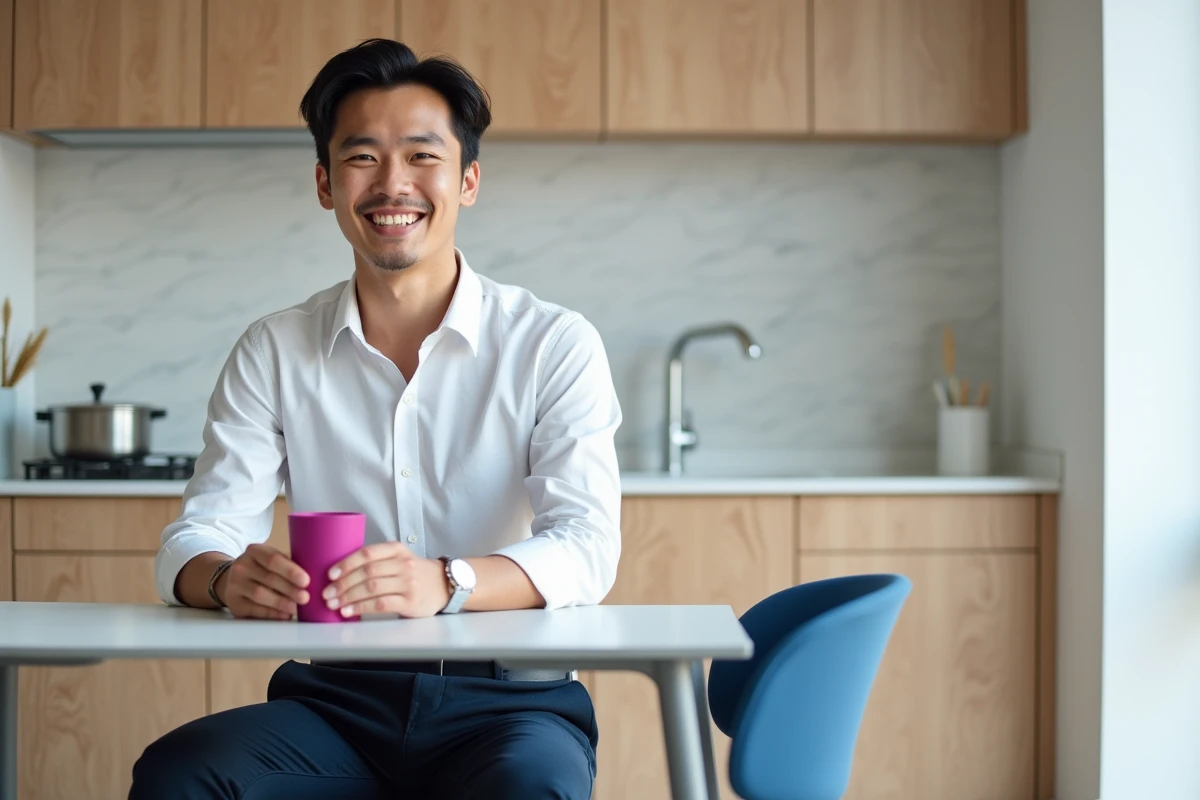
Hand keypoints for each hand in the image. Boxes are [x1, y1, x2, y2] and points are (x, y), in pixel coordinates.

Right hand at [218, 544, 310, 619]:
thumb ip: (289, 565)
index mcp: (254, 551)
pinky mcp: (234, 604)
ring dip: (281, 603)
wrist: (234, 581)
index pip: (273, 560)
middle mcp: (242, 566)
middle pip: (268, 579)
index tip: (306, 581)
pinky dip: (272, 614)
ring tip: (296, 608)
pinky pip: (254, 610)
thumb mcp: (272, 560)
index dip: (291, 571)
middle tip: (305, 597)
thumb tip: (314, 577)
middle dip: (290, 589)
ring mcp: (235, 585)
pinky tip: (284, 615)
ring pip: (260, 595)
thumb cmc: (263, 570)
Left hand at [322, 542, 450, 618]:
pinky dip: (362, 608)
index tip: (330, 574)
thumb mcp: (400, 558)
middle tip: (327, 593)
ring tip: (333, 604)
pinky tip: (349, 611)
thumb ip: (377, 560)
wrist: (444, 585)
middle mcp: (403, 564)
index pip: (368, 553)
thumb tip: (341, 573)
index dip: (346, 563)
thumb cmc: (415, 573)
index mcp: (397, 550)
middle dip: (343, 584)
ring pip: (372, 588)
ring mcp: (407, 583)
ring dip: (349, 597)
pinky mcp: (409, 601)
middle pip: (367, 572)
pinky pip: (381, 604)